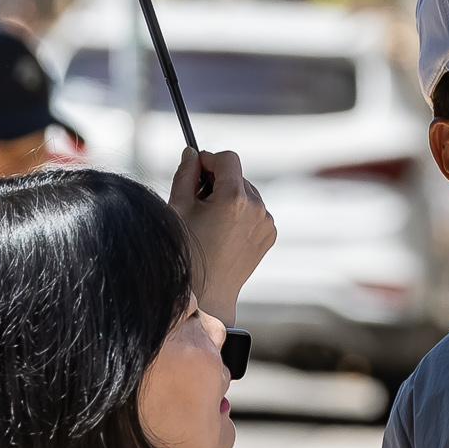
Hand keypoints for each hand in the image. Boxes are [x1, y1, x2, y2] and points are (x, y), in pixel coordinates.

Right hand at [170, 148, 273, 323]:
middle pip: (237, 175)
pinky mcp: (270, 234)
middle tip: (198, 203)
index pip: (227, 159)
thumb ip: (185, 174)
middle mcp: (256, 208)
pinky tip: (225, 233)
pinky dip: (241, 214)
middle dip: (217, 182)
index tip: (196, 169)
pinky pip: (255, 211)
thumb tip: (191, 153)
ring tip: (211, 222)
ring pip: (247, 193)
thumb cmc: (187, 252)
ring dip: (230, 197)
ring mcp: (266, 222)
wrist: (207, 294)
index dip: (209, 160)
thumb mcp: (178, 208)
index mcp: (234, 199)